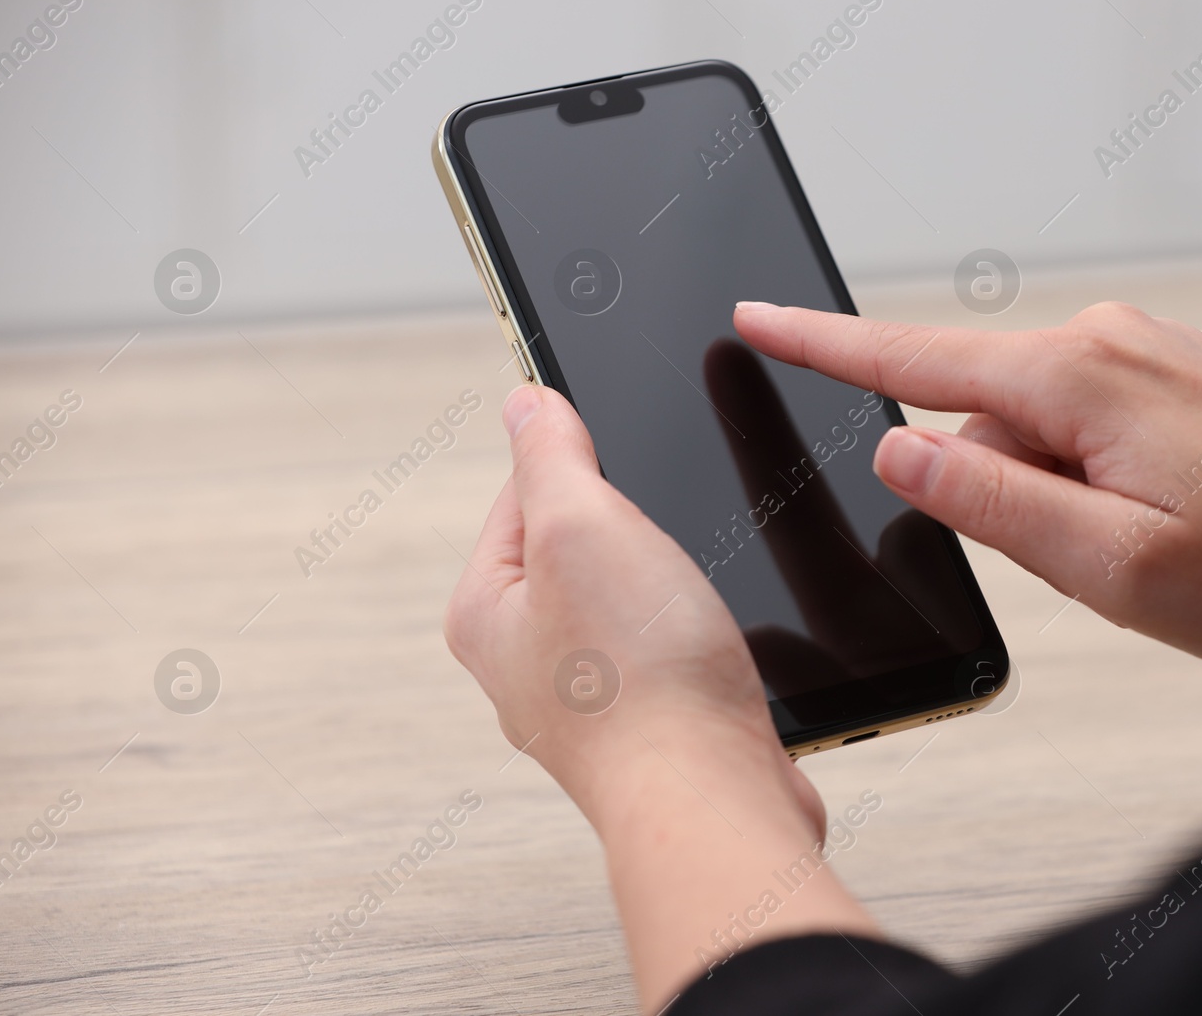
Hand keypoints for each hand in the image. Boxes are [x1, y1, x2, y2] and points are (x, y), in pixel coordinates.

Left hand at [442, 384, 876, 1010]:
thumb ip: (549, 455)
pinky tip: (717, 646)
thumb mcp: (581, 526)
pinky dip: (699, 637)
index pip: (522, 491)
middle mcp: (525, 662)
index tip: (629, 460)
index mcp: (485, 612)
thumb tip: (526, 402)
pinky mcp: (651, 727)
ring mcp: (589, 701)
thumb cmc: (642, 680)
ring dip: (675, 584)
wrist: (712, 800)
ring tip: (692, 604)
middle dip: (637, 529)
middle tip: (668, 542)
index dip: (583, 461)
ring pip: (635, 598)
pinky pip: (671, 651)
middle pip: (582, 544)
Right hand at [735, 300, 1201, 670]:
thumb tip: (896, 453)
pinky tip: (1167, 521)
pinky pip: (1086, 424)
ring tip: (1151, 549)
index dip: (821, 345)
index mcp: (1076, 383)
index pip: (910, 358)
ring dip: (1058, 497)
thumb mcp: (1108, 566)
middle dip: (998, 493)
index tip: (757, 318)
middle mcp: (1107, 343)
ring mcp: (1147, 351)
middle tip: (1090, 559)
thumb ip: (988, 502)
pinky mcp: (1173, 373)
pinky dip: (1096, 480)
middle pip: (980, 417)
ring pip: (1036, 429)